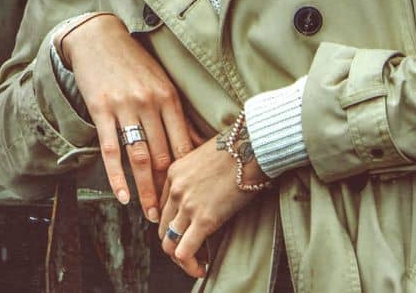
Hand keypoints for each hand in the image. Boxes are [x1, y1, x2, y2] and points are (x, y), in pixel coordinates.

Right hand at [59, 14, 202, 221]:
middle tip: (171, 215)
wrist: (98, 37)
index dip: (186, 174)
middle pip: (163, 155)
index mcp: (168, 97)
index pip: (182, 144)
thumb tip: (197, 143)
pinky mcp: (101, 110)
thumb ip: (175, 113)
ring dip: (146, 191)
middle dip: (168, 189)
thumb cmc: (133, 62)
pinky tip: (123, 196)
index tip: (189, 196)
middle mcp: (149, 103)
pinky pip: (112, 150)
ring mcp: (125, 107)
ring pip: (139, 157)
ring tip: (150, 214)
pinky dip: (117, 177)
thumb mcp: (160, 81)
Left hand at [157, 129, 265, 279]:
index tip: (189, 234)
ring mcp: (187, 205)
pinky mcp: (204, 219)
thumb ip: (197, 173)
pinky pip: (184, 251)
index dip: (175, 225)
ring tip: (197, 265)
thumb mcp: (204, 155)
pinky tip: (203, 267)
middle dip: (176, 245)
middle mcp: (175, 189)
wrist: (252, 147)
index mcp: (173, 173)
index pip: (163, 208)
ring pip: (169, 243)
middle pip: (163, 228)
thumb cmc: (237, 149)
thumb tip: (207, 189)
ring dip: (182, 260)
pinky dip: (190, 265)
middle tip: (194, 254)